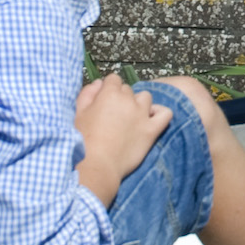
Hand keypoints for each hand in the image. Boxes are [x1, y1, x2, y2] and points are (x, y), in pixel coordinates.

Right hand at [75, 73, 170, 198]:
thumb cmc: (83, 140)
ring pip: (146, 97)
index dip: (108, 89)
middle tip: (113, 115)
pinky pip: (165, 113)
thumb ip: (88, 94)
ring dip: (139, 104)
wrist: (96, 165)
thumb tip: (98, 83)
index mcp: (109, 94)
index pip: (113, 79)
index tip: (104, 101)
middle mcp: (128, 100)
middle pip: (128, 90)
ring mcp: (142, 115)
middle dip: (121, 99)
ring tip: (131, 117)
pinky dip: (160, 113)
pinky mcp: (152, 130)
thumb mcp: (78, 113)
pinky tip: (150, 119)